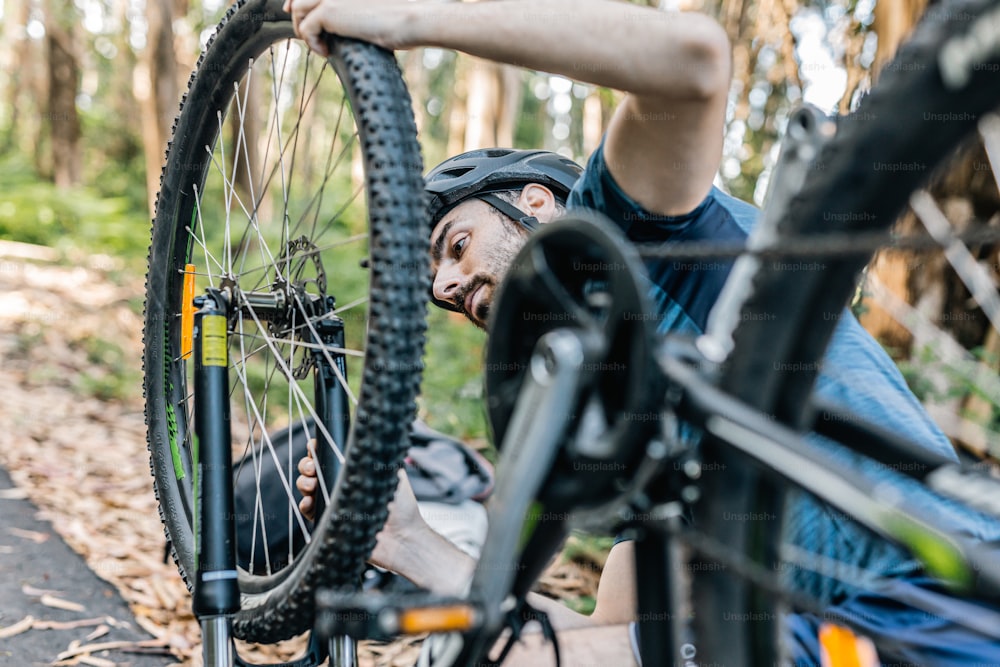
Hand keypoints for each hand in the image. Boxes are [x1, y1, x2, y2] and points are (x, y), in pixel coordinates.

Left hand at [283, 0, 435, 55]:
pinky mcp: (329, 11)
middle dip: (296, 15)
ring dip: (303, 31)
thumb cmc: (405, 19)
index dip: (299, 0)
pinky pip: (305, 28)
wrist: (411, 19)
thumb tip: (353, 25)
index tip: (294, 11)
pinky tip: (327, 53)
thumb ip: (359, 13)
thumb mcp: (378, 11)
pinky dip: (313, 43)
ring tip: (320, 46)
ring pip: (297, 10)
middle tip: (305, 36)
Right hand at [297, 445, 427, 574]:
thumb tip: (362, 435)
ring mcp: (333, 503)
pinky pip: (309, 512)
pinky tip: (309, 502)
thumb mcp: (392, 471)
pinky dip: (305, 505)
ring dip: (304, 482)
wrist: (400, 537)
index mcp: (353, 470)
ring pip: (307, 487)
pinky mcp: (328, 523)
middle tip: (312, 468)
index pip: (329, 455)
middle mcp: (341, 484)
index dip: (318, 450)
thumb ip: (375, 454)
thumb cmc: (401, 505)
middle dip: (306, 464)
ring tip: (312, 485)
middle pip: (313, 469)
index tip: (315, 448)